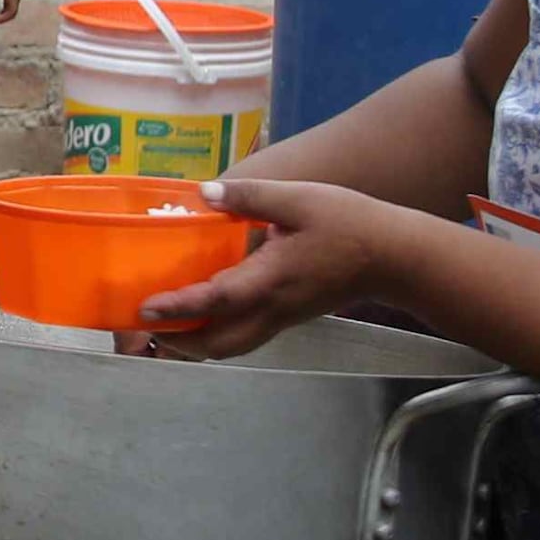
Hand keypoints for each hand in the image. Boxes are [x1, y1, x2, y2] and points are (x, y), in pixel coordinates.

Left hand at [125, 175, 397, 361]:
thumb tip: (204, 193)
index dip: (179, 308)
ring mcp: (283, 317)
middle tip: (146, 328)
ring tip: (167, 330)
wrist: (394, 256)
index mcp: (271, 279)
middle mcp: (273, 307)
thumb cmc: (348, 223)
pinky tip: (205, 317)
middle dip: (180, 342)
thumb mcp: (298, 199)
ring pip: (233, 346)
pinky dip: (218, 336)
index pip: (217, 300)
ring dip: (197, 345)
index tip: (145, 309)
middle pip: (219, 344)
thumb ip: (249, 195)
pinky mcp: (291, 316)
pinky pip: (247, 337)